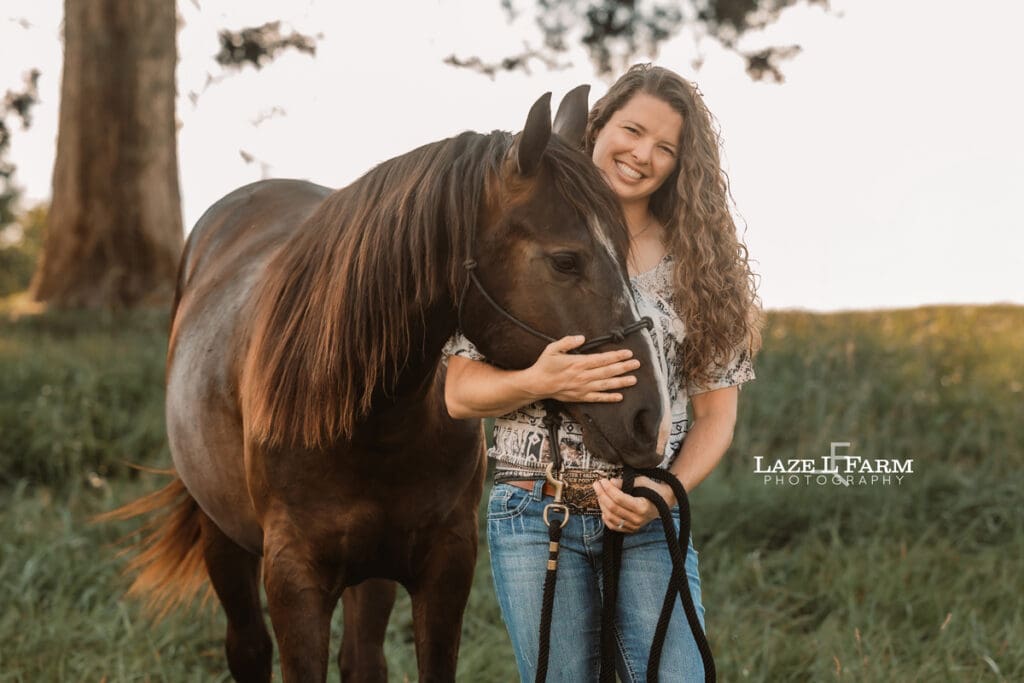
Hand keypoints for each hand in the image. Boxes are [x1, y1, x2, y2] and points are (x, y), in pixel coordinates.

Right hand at [525, 335, 639, 402]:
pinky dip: (609, 397)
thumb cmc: (544, 365)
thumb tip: (581, 337)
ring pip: (606, 385)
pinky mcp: (580, 397)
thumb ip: (567, 342)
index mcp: (578, 363)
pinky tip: (620, 396)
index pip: (602, 359)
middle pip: (607, 371)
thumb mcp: (552, 348)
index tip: (628, 353)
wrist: (537, 385)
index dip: (616, 356)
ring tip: (634, 379)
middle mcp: (583, 376)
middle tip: (636, 364)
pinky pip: (598, 398)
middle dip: (623, 367)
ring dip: (621, 382)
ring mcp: (583, 388)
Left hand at [593, 476, 677, 533]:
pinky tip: (603, 506)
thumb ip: (626, 482)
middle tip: (597, 485)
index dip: (608, 489)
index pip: (619, 499)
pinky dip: (605, 517)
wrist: (664, 502)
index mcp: (642, 507)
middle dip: (602, 495)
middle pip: (612, 508)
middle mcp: (637, 519)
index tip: (602, 481)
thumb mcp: (642, 481)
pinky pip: (613, 526)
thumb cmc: (653, 490)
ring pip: (610, 517)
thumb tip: (611, 482)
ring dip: (602, 504)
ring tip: (600, 493)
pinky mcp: (631, 529)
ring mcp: (634, 526)